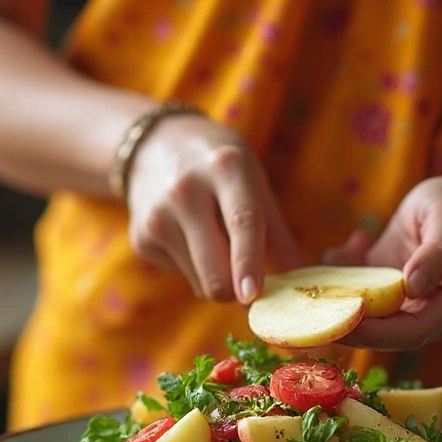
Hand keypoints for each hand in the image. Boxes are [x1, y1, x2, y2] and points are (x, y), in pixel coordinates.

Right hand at [125, 114, 301, 302]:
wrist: (156, 146)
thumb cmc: (219, 168)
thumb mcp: (254, 183)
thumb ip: (278, 235)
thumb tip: (300, 281)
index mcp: (225, 168)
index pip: (241, 221)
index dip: (247, 262)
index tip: (252, 295)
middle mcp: (185, 190)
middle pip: (214, 270)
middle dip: (237, 292)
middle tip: (251, 288)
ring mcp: (157, 217)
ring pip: (201, 283)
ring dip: (218, 279)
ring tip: (214, 240)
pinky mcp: (141, 239)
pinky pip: (183, 278)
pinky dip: (196, 269)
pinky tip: (190, 237)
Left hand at [322, 176, 441, 349]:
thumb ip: (438, 249)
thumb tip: (413, 286)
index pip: (414, 333)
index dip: (377, 335)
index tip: (343, 325)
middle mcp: (433, 314)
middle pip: (388, 336)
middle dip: (347, 329)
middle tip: (308, 319)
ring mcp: (408, 307)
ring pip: (368, 320)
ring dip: (336, 308)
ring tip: (309, 291)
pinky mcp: (388, 295)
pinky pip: (359, 297)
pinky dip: (339, 281)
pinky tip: (335, 255)